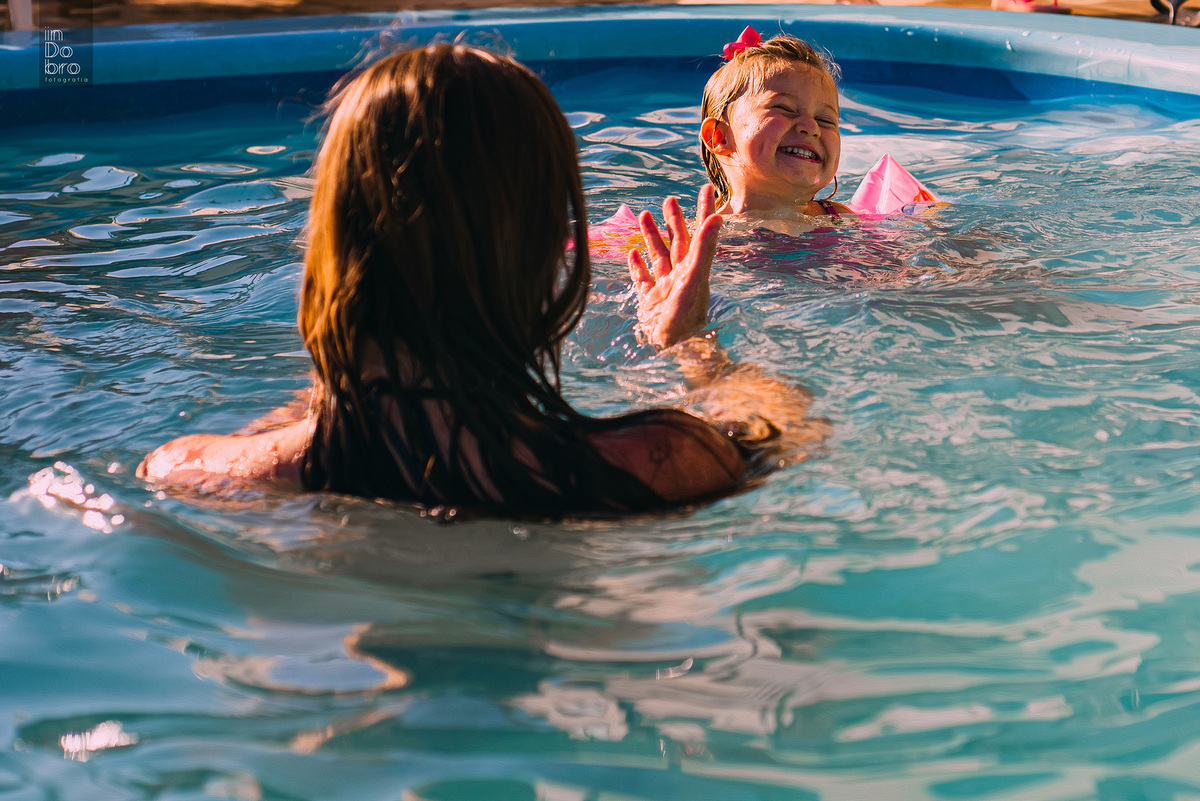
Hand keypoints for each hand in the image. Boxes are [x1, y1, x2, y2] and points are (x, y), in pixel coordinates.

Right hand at [628, 185, 722, 349]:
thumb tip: (716, 218)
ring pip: (659, 255)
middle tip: (669, 199)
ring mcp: (664, 287)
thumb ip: (704, 249)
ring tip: (644, 215)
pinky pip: (643, 278)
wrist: (672, 349)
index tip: (706, 188)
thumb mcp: (694, 279)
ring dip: (652, 236)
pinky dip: (638, 265)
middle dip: (674, 220)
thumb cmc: (685, 316)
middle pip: (679, 241)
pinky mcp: (650, 300)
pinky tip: (633, 253)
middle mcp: (681, 275)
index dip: (704, 210)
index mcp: (694, 268)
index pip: (700, 232)